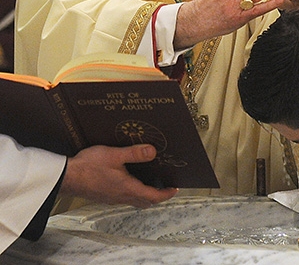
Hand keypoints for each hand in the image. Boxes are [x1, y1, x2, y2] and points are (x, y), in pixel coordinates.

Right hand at [61, 145, 177, 207]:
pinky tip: (130, 180)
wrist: (68, 177)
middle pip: (145, 201)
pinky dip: (134, 192)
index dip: (166, 194)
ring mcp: (112, 197)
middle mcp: (121, 196)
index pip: (153, 196)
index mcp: (128, 188)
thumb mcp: (115, 155)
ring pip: (134, 200)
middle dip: (158, 196)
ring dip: (145, 194)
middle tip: (166, 187)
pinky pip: (124, 197)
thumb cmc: (89, 166)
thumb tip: (153, 151)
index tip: (175, 189)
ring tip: (151, 183)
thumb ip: (134, 153)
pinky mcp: (105, 195)